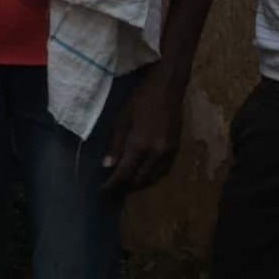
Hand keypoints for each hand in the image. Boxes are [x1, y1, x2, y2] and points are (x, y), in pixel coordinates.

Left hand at [100, 72, 188, 196]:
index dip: (112, 185)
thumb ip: (115, 145)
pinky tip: (143, 173)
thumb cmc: (140, 100)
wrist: (167, 88)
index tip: (102, 191)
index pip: (124, 174)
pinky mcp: (176, 148)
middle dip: (125, 186)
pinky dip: (152, 175)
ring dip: (139, 183)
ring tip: (126, 183)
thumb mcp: (121, 119)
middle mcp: (156, 153)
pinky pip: (164, 170)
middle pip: (139, 179)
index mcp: (140, 145)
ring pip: (153, 177)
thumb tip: (107, 166)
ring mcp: (169, 152)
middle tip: (112, 188)